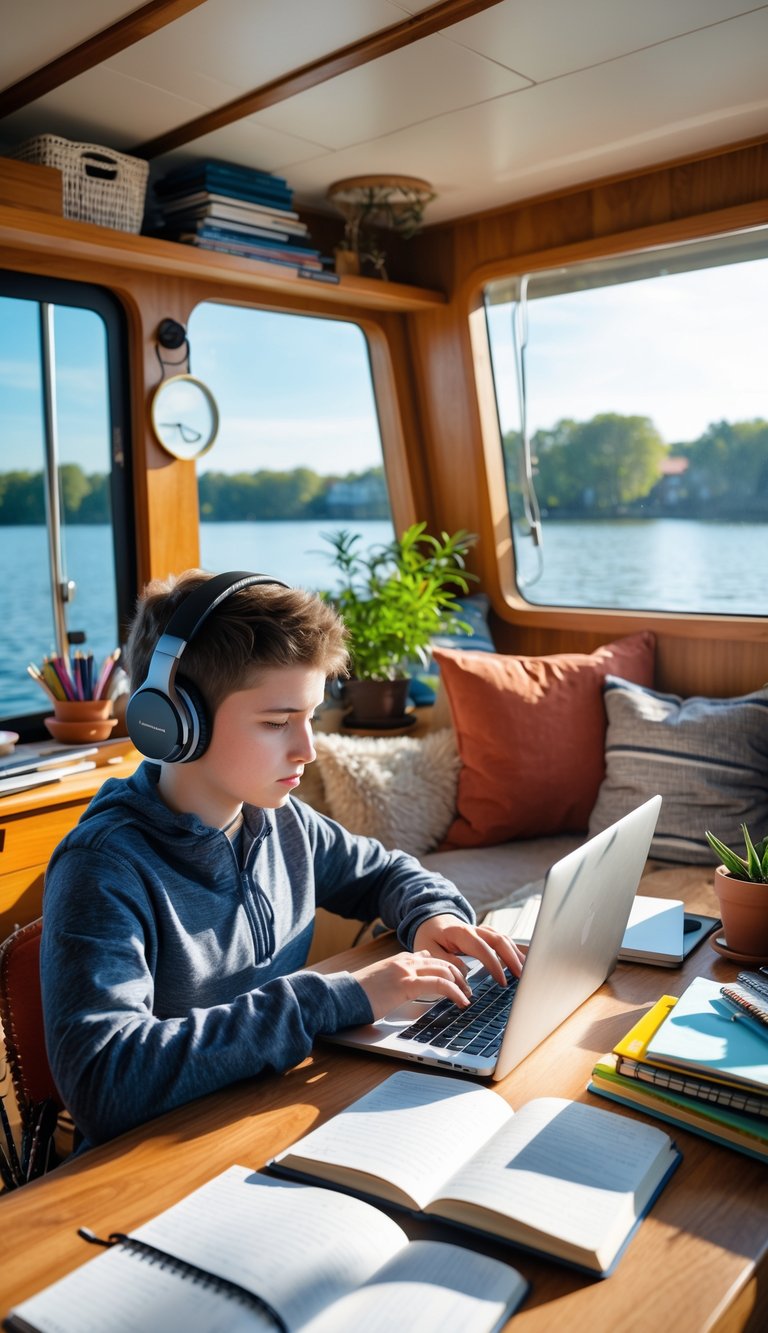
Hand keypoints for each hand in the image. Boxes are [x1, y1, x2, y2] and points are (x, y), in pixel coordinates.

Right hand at [354, 950, 471, 1019]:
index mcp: (399, 959)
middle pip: (443, 962)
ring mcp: (406, 970)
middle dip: (459, 976)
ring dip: (461, 984)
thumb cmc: (357, 994)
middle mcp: (405, 960)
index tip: (458, 980)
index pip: (431, 957)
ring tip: (467, 997)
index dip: (448, 968)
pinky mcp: (406, 984)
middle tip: (468, 990)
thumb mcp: (380, 981)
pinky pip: (440, 985)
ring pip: (445, 970)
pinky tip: (461, 1002)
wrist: (342, 995)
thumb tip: (408, 988)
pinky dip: (455, 992)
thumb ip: (396, 979)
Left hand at [412, 915, 524, 985]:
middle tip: (522, 977)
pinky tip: (522, 960)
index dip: (494, 965)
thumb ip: (446, 962)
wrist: (431, 920)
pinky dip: (513, 949)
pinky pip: (502, 940)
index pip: (482, 948)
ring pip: (504, 938)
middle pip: (499, 940)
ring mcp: (482, 930)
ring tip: (526, 971)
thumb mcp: (429, 949)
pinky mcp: (485, 934)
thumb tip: (465, 975)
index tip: (502, 981)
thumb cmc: (429, 936)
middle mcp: (474, 929)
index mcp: (460, 932)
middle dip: (512, 958)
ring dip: (516, 954)